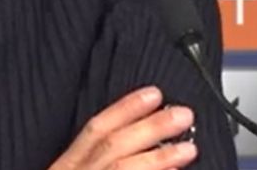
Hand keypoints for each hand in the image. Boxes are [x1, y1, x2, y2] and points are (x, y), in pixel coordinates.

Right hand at [47, 86, 196, 169]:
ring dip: (158, 158)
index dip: (125, 109)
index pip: (94, 129)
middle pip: (111, 146)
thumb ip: (92, 157)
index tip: (154, 93)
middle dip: (149, 128)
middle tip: (182, 114)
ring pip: (121, 169)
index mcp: (68, 165)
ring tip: (188, 148)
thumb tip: (133, 135)